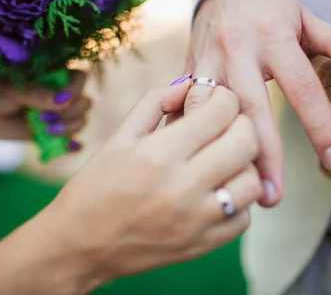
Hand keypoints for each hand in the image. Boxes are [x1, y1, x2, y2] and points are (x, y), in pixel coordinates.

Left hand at [0, 70, 89, 140]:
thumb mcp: (13, 90)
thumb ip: (38, 94)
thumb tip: (66, 100)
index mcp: (53, 75)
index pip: (80, 79)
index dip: (75, 90)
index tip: (59, 101)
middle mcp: (58, 94)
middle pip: (84, 103)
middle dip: (70, 114)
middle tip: (44, 118)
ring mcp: (55, 114)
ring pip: (80, 121)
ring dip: (68, 129)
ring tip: (44, 131)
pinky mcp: (49, 133)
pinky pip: (69, 140)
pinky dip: (73, 145)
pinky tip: (72, 147)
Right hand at [44, 79, 261, 286]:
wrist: (78, 246)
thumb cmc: (94, 187)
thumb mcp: (118, 137)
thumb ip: (155, 102)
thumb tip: (190, 84)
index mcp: (158, 154)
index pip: (220, 111)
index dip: (224, 97)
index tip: (216, 99)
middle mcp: (182, 187)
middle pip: (245, 142)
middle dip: (241, 124)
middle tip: (226, 125)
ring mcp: (195, 221)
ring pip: (252, 182)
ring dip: (244, 164)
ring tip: (223, 160)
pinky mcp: (202, 245)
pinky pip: (244, 217)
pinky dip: (238, 200)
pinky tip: (216, 191)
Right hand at [186, 0, 330, 205]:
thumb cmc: (269, 8)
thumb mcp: (304, 17)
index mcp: (273, 37)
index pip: (302, 87)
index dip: (319, 126)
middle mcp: (237, 49)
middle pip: (251, 107)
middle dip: (261, 153)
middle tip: (272, 196)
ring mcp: (207, 60)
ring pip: (208, 109)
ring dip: (218, 149)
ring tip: (231, 187)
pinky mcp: (188, 68)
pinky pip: (184, 104)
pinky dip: (187, 132)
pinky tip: (194, 162)